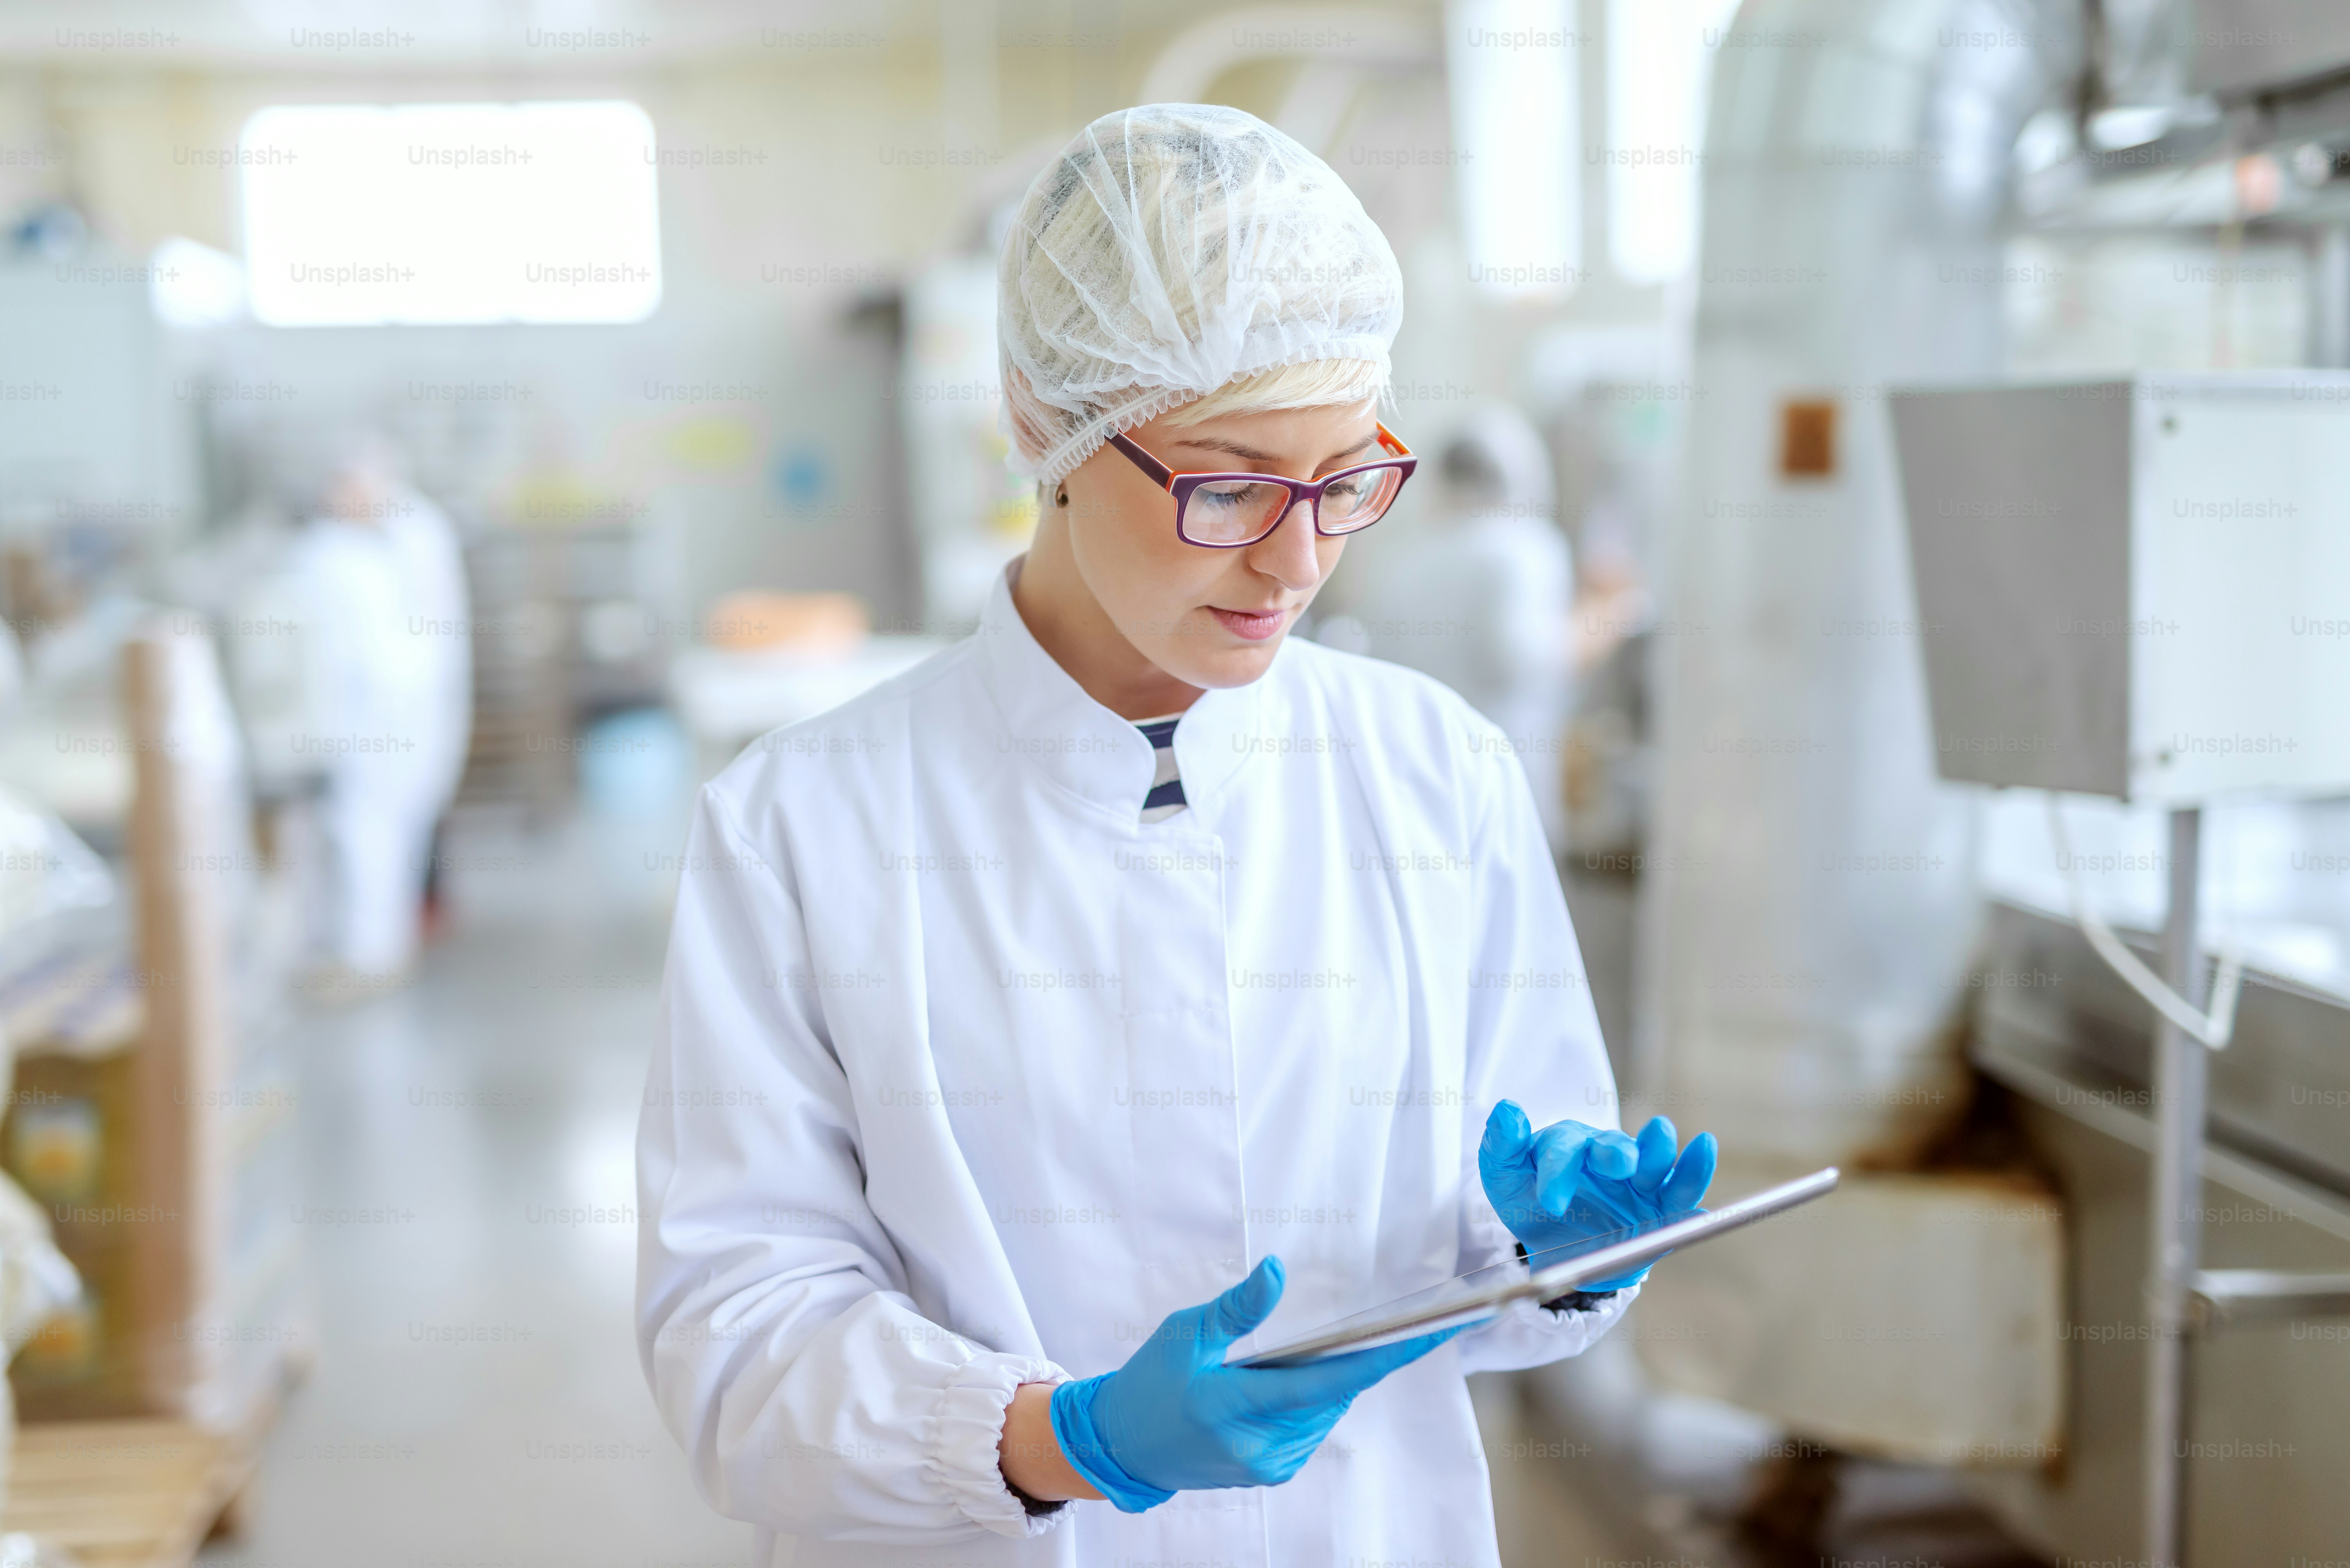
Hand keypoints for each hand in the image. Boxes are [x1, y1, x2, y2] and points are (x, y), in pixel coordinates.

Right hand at [1048, 1256, 1457, 1510]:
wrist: (1122, 1445)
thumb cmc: (1149, 1383)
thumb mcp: (1185, 1334)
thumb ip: (1237, 1307)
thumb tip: (1276, 1268)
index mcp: (1236, 1408)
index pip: (1330, 1382)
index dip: (1387, 1356)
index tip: (1433, 1333)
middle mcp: (1261, 1446)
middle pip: (1334, 1393)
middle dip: (1346, 1356)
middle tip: (1349, 1323)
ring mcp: (1269, 1463)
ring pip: (1326, 1409)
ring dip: (1322, 1379)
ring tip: (1286, 1356)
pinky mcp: (1271, 1471)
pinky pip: (1311, 1425)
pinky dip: (1309, 1398)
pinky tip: (1279, 1381)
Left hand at [1477, 1100, 1716, 1290]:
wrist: (1559, 1248)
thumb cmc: (1531, 1202)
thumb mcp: (1505, 1179)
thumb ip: (1501, 1147)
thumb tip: (1506, 1110)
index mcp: (1568, 1145)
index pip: (1564, 1151)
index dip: (1558, 1173)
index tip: (1550, 1203)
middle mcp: (1606, 1155)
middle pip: (1614, 1147)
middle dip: (1616, 1153)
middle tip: (1619, 1163)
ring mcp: (1638, 1179)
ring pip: (1654, 1162)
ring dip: (1659, 1150)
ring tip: (1662, 1135)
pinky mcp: (1662, 1205)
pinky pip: (1681, 1190)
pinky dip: (1693, 1174)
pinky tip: (1703, 1159)